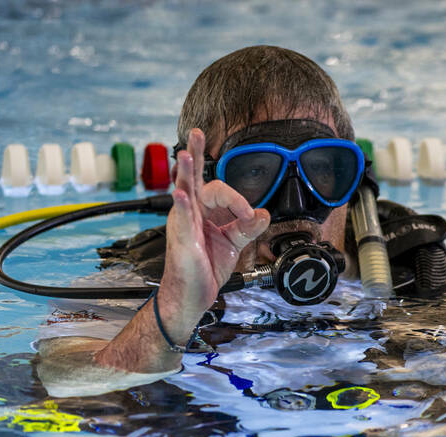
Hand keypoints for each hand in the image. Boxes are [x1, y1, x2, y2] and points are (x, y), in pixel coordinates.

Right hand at [156, 128, 269, 342]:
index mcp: (202, 211)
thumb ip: (248, 226)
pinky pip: (181, 219)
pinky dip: (182, 206)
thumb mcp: (233, 243)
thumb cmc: (206, 267)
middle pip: (192, 178)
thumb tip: (264, 213)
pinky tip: (181, 194)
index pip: (220, 191)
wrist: (194, 295)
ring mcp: (183, 224)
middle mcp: (190, 213)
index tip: (251, 215)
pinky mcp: (181, 240)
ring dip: (185, 172)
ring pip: (184, 192)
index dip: (239, 200)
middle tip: (196, 133)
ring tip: (184, 153)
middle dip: (194, 154)